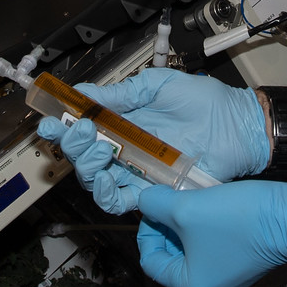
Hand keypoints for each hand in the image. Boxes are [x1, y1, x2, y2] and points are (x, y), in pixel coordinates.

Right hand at [37, 70, 269, 214]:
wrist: (237, 125)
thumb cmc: (205, 103)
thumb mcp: (159, 86)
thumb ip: (121, 93)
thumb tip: (83, 93)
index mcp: (123, 122)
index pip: (84, 128)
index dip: (62, 126)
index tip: (49, 120)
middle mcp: (125, 149)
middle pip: (83, 156)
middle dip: (73, 145)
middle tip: (81, 131)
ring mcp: (137, 171)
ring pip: (95, 180)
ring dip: (87, 168)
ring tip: (100, 150)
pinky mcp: (151, 190)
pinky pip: (119, 201)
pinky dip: (106, 194)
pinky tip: (106, 179)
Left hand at [135, 179, 286, 286]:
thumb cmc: (239, 220)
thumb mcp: (187, 208)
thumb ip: (156, 205)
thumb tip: (144, 200)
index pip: (151, 261)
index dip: (147, 230)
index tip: (155, 206)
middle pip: (171, 258)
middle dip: (167, 227)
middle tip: (170, 200)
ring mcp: (228, 281)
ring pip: (191, 251)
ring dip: (185, 225)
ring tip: (189, 199)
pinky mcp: (242, 265)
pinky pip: (211, 248)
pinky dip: (204, 228)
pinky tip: (208, 206)